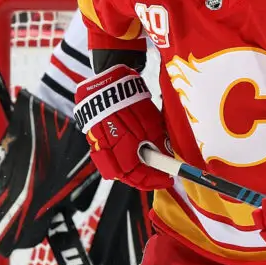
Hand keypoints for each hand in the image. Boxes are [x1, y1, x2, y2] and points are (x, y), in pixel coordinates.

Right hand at [73, 65, 172, 189]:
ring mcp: (98, 147)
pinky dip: (125, 162)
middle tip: (161, 176)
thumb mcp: (151, 124)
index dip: (156, 180)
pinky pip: (110, 159)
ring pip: (118, 169)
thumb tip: (167, 158)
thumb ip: (159, 144)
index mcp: (120, 149)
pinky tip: (137, 157)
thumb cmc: (130, 102)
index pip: (139, 176)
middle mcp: (107, 152)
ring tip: (151, 168)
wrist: (108, 85)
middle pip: (127, 176)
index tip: (169, 179)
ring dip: (135, 172)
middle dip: (145, 179)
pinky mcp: (96, 140)